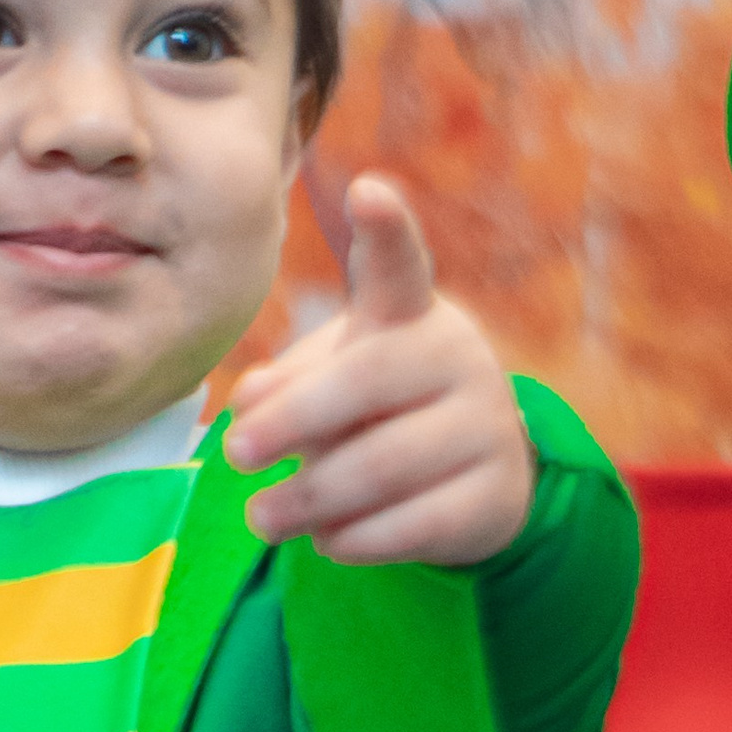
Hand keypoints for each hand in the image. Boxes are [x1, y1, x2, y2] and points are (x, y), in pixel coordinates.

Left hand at [225, 174, 533, 566]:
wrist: (477, 479)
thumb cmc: (377, 413)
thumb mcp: (328, 384)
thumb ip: (284, 384)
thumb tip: (248, 404)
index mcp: (409, 314)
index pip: (399, 265)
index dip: (385, 231)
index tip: (368, 192)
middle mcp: (458, 357)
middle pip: (363, 384)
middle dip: (292, 423)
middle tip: (234, 456)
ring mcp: (487, 426)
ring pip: (380, 467)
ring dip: (308, 499)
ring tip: (263, 516)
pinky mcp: (496, 495)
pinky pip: (409, 526)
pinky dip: (353, 539)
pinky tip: (325, 539)